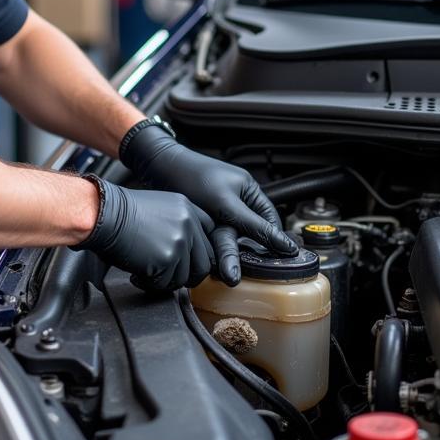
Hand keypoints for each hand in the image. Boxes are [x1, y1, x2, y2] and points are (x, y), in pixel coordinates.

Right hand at [73, 178, 215, 290]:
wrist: (103, 213)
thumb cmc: (120, 213)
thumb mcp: (159, 208)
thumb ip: (179, 226)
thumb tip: (187, 254)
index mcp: (188, 208)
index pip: (211, 237)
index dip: (201, 254)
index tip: (191, 264)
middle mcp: (189, 223)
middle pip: (204, 263)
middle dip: (186, 275)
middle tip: (167, 277)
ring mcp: (180, 241)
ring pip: (185, 277)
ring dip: (166, 282)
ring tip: (146, 274)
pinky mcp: (168, 258)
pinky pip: (166, 284)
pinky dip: (151, 285)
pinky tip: (137, 275)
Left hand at [121, 124, 295, 286]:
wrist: (156, 168)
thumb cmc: (192, 176)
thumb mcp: (227, 204)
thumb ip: (253, 225)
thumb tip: (283, 243)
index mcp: (248, 190)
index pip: (269, 220)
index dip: (272, 241)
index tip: (275, 261)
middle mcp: (235, 201)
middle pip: (247, 233)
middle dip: (244, 253)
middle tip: (241, 271)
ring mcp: (218, 210)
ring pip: (229, 238)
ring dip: (225, 254)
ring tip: (226, 272)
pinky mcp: (202, 218)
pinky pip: (213, 237)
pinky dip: (212, 248)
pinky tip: (210, 260)